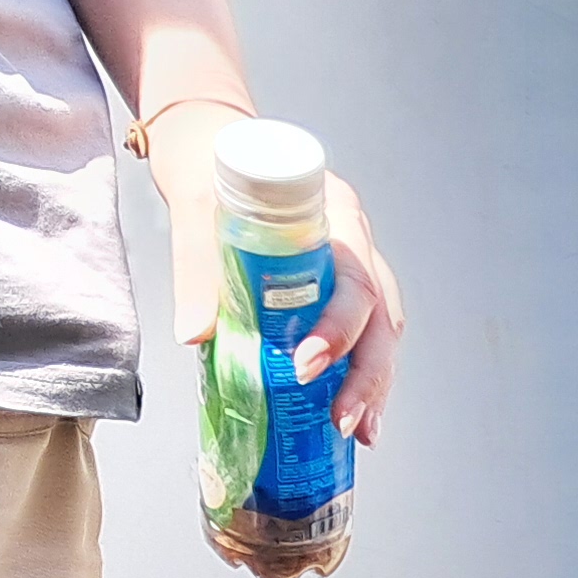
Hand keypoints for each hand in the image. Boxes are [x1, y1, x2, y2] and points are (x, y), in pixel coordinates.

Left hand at [136, 104, 406, 440]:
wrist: (207, 145)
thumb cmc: (207, 166)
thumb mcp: (194, 206)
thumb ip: (197, 265)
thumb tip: (196, 335)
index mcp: (333, 213)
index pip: (355, 278)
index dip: (340, 328)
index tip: (307, 366)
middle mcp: (356, 241)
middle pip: (381, 316)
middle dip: (367, 375)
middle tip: (343, 420)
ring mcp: (355, 265)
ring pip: (383, 332)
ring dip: (374, 385)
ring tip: (359, 431)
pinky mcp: (340, 289)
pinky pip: (366, 336)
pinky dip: (361, 376)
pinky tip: (354, 414)